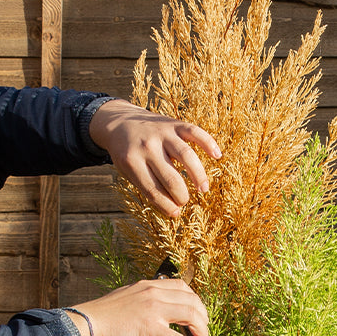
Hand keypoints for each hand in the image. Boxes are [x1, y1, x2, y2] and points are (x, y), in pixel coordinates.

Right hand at [68, 279, 209, 335]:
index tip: (196, 317)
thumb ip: (143, 302)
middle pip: (193, 301)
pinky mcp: (150, 328)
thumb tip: (156, 315)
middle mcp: (154, 292)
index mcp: (149, 285)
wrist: (87, 324)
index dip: (195, 302)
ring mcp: (154, 309)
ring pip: (192, 316)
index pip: (183, 287)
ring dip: (202, 333)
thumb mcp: (127, 299)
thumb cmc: (102, 316)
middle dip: (203, 319)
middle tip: (203, 334)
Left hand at [88, 99, 221, 217]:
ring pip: (186, 156)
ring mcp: (162, 134)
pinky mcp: (174, 123)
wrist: (119, 121)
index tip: (176, 214)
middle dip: (180, 195)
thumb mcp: (127, 170)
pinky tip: (217, 156)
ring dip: (198, 175)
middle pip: (170, 177)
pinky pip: (195, 132)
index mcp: (132, 162)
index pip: (152, 190)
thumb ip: (146, 185)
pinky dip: (208, 143)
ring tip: (203, 189)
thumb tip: (172, 207)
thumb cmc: (126, 153)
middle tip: (185, 201)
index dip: (166, 205)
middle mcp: (147, 147)